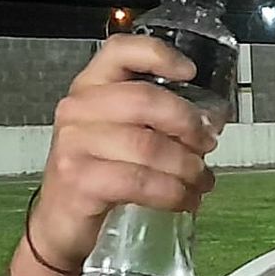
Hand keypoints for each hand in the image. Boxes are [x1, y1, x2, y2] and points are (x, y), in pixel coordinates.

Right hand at [30, 35, 220, 270]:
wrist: (62, 224)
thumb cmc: (101, 176)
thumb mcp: (125, 138)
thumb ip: (158, 122)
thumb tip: (212, 123)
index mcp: (92, 89)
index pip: (119, 51)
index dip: (158, 55)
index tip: (190, 72)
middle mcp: (78, 109)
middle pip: (146, 100)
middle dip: (188, 125)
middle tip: (207, 147)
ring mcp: (74, 144)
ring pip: (148, 146)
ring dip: (188, 168)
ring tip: (200, 183)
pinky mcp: (79, 180)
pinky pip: (139, 181)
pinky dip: (173, 193)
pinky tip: (185, 201)